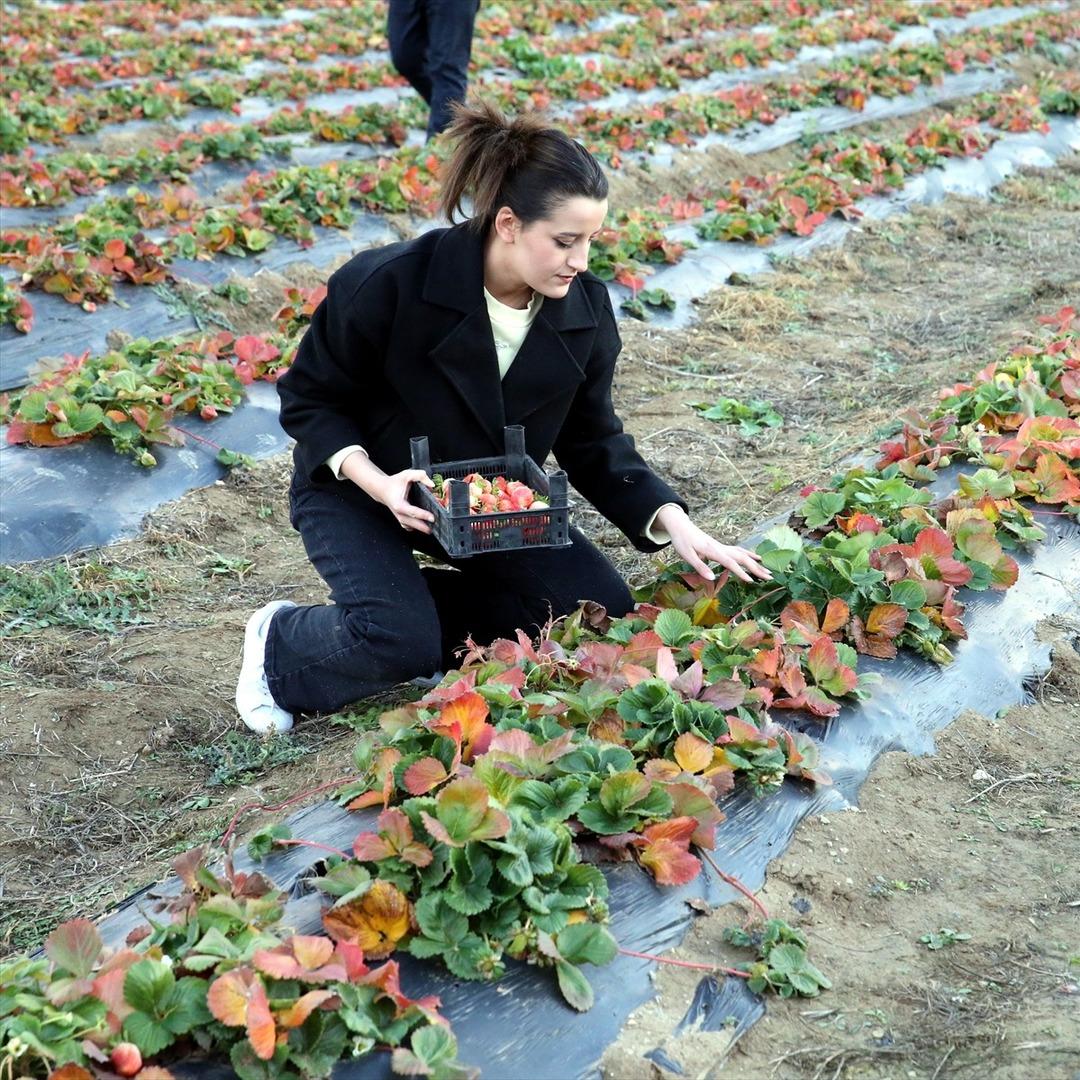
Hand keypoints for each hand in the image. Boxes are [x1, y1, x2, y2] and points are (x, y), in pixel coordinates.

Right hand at [374, 469, 435, 533]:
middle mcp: (399, 513)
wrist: (383, 489)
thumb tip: (431, 484)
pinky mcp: (402, 519)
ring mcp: (400, 517)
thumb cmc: (394, 483)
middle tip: (435, 527)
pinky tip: (426, 526)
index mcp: (399, 504)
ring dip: (421, 529)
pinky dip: (417, 528)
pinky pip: (410, 527)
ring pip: (411, 527)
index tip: (432, 518)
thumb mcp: (406, 475)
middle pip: (412, 524)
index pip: (412, 512)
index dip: (423, 515)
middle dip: (424, 527)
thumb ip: (419, 476)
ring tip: (433, 528)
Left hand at [656, 506, 771, 584]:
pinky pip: (739, 551)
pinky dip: (749, 555)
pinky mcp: (722, 547)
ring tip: (768, 570)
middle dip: (756, 568)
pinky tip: (756, 558)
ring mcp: (722, 546)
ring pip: (743, 554)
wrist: (681, 526)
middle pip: (742, 558)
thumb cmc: (682, 541)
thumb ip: (700, 567)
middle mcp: (721, 548)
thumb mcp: (686, 555)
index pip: (730, 563)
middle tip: (770, 576)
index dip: (741, 572)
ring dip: (755, 562)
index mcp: (713, 550)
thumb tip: (712, 579)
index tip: (751, 581)